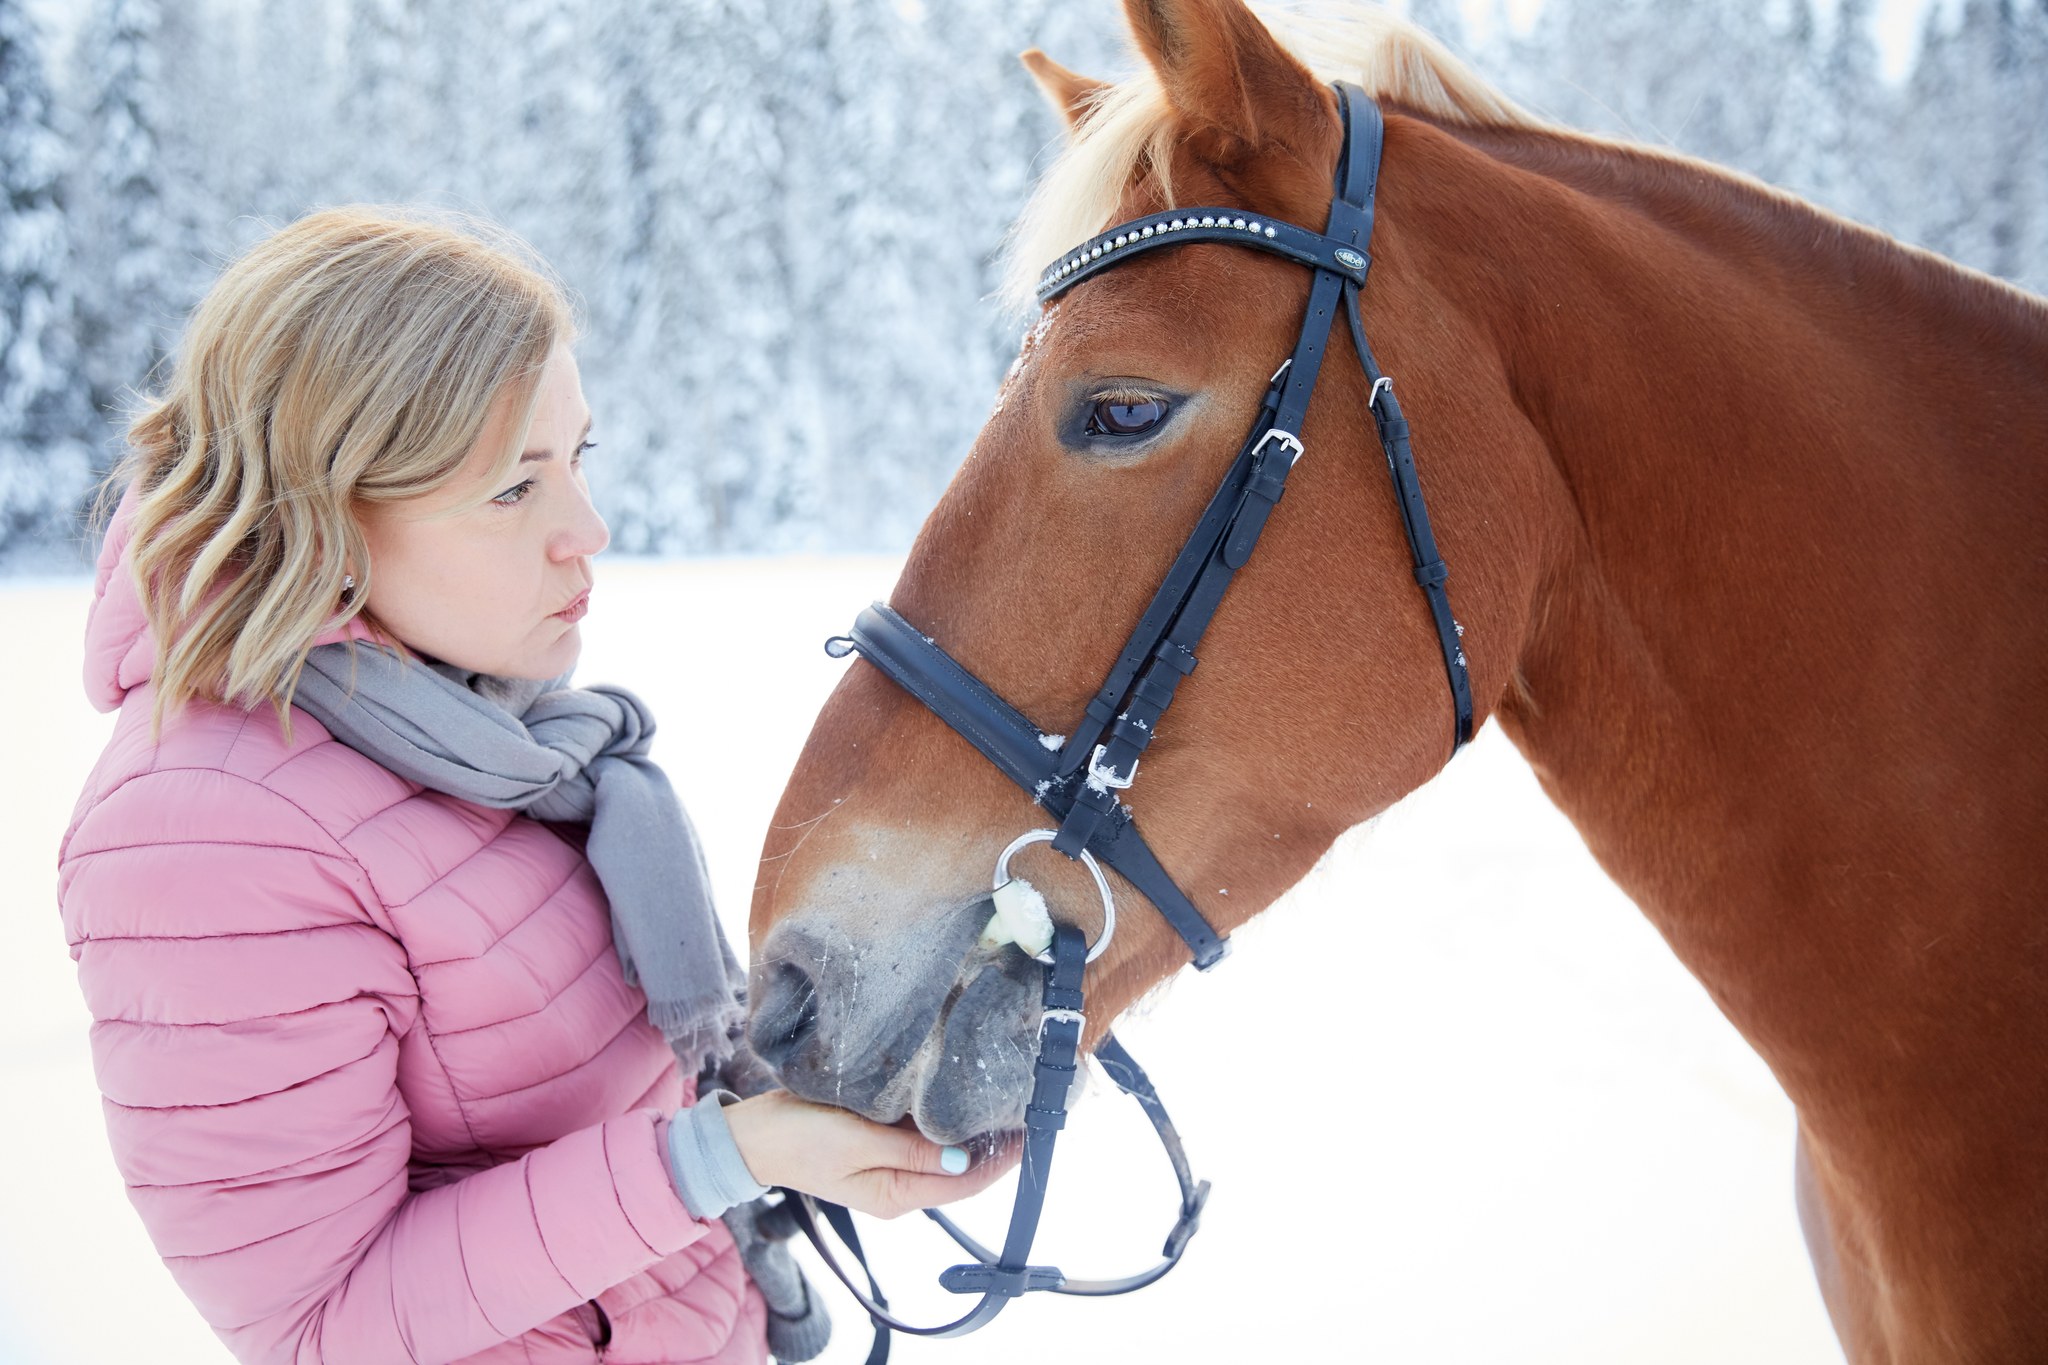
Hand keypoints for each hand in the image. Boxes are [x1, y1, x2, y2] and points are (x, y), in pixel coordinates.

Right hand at [722, 1090, 1018, 1218]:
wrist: (752, 1134)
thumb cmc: (800, 1138)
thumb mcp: (858, 1142)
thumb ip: (911, 1152)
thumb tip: (964, 1158)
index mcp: (896, 1195)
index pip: (965, 1181)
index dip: (1001, 1159)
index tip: (1030, 1128)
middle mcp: (899, 1187)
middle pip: (962, 1170)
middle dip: (995, 1144)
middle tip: (1024, 1104)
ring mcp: (889, 1166)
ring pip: (946, 1152)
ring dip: (972, 1130)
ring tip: (1002, 1095)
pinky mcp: (878, 1145)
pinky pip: (924, 1137)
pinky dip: (945, 1120)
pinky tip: (958, 1095)